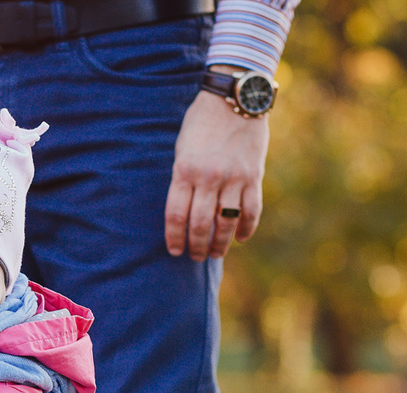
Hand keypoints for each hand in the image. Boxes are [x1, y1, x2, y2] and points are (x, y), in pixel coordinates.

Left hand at [165, 75, 270, 260]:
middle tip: (196, 257)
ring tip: (215, 254)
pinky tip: (240, 238)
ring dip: (220, 244)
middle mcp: (208, 178)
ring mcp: (233, 178)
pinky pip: (251, 210)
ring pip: (226, 223)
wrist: (234, 99)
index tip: (175, 251)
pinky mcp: (254, 175)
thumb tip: (184, 211)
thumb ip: (183, 179)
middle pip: (200, 224)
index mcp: (184, 171)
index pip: (176, 215)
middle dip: (197, 246)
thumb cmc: (201, 124)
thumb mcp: (182, 150)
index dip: (174, 238)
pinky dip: (246, 228)